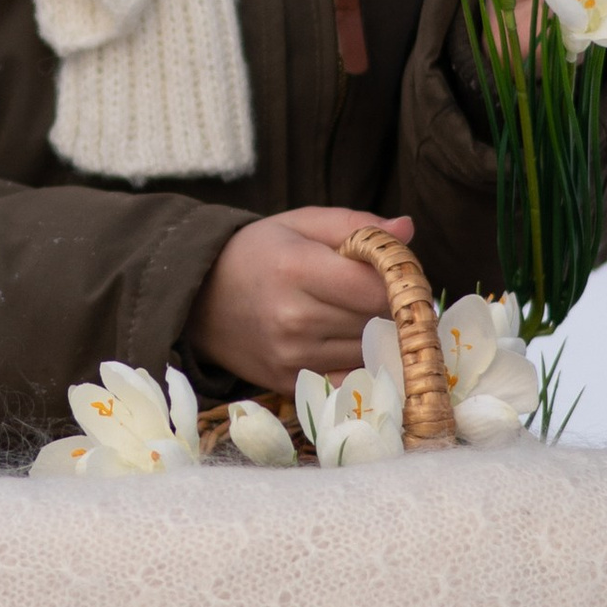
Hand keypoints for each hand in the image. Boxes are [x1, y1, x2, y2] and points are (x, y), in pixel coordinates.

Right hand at [191, 207, 411, 390]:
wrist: (200, 299)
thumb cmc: (258, 253)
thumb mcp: (301, 224)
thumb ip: (356, 225)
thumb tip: (406, 229)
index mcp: (297, 270)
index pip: (378, 288)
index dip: (401, 281)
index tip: (399, 274)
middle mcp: (294, 319)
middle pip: (378, 322)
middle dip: (391, 307)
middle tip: (381, 292)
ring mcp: (292, 356)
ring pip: (369, 352)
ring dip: (377, 336)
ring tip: (358, 313)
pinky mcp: (290, 382)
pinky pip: (350, 378)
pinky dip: (360, 363)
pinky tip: (351, 342)